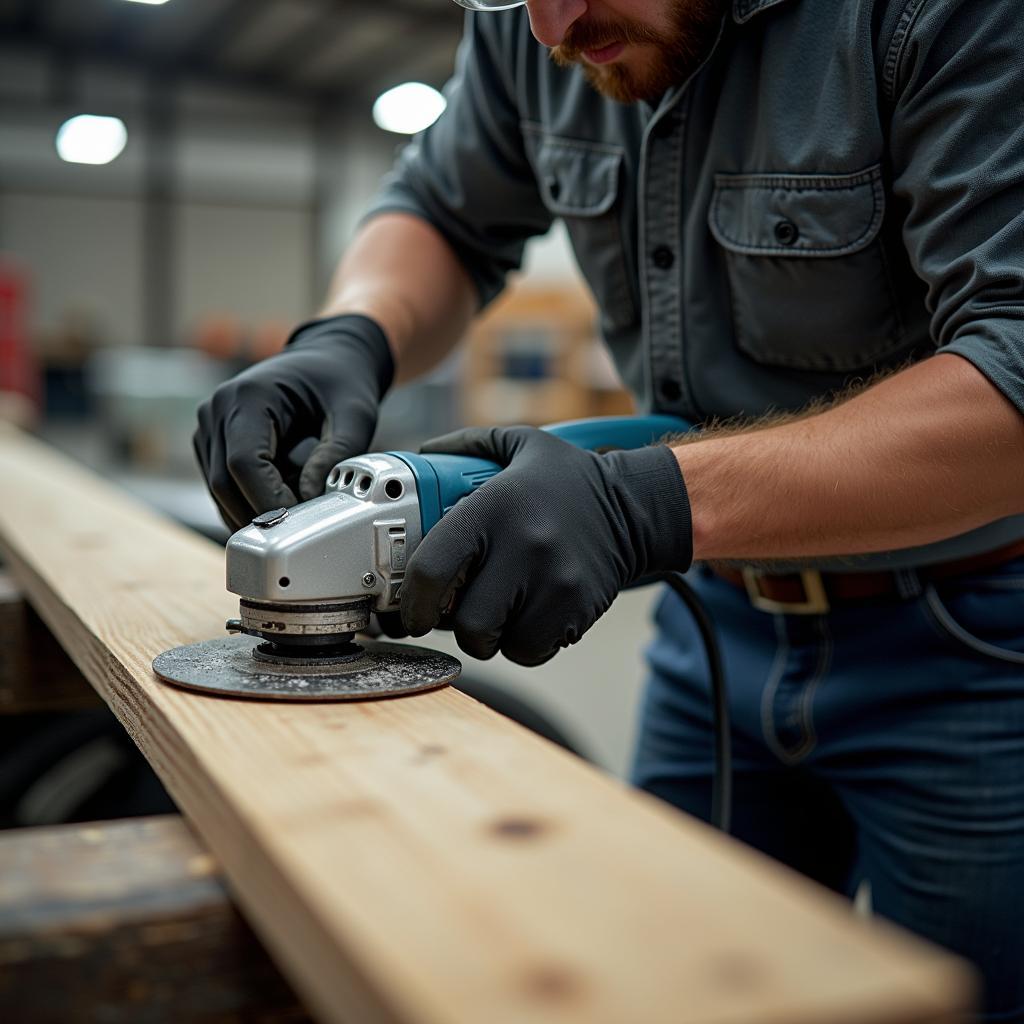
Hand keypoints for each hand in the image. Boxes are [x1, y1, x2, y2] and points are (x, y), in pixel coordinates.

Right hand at [194, 314, 393, 529]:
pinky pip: (224, 486)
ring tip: (297, 513)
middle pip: (224, 483)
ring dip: (254, 511)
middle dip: (260, 514)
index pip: (244, 463)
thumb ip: (336, 455)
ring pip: (219, 491)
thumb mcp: (355, 415)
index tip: (300, 522)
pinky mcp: (212, 444)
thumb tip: (311, 497)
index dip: (269, 500)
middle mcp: (218, 409)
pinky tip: (283, 501)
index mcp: (248, 395)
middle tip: (301, 532)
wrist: (325, 360)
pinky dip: (251, 501)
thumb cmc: (340, 382)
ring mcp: (209, 427)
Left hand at [401, 426, 691, 665]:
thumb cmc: (567, 481)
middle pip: (465, 621)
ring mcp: (554, 582)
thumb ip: (466, 445)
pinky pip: (530, 652)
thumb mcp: (519, 445)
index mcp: (494, 507)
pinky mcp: (577, 609)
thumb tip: (422, 458)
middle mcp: (523, 546)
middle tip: (458, 612)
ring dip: (490, 636)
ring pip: (496, 643)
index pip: (432, 569)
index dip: (411, 602)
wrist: (634, 507)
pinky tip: (526, 618)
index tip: (409, 612)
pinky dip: (521, 644)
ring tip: (497, 612)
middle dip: (454, 625)